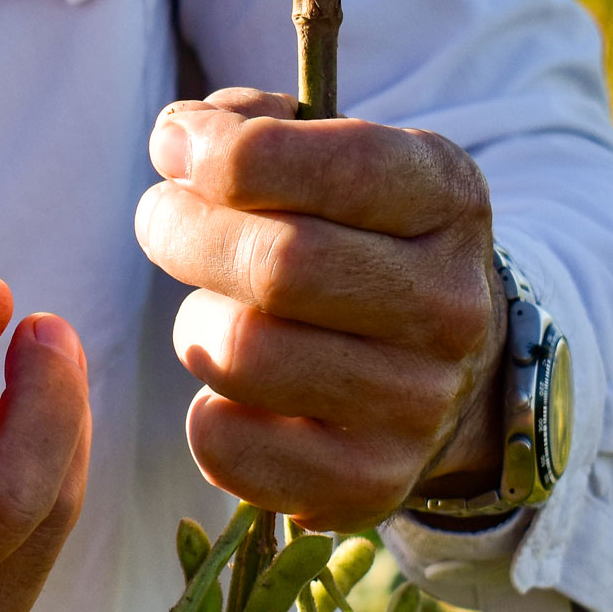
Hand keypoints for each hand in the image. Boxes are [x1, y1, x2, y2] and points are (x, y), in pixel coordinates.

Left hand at [134, 89, 507, 532]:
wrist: (451, 375)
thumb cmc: (361, 243)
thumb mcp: (343, 158)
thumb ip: (258, 126)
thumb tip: (181, 143)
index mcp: (449, 201)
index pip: (337, 168)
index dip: (227, 151)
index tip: (175, 149)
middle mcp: (450, 306)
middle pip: (279, 265)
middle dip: (183, 231)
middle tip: (161, 220)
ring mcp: (418, 404)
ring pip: (243, 354)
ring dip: (196, 323)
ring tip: (213, 311)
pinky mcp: (370, 484)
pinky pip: (227, 446)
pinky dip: (206, 414)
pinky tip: (234, 392)